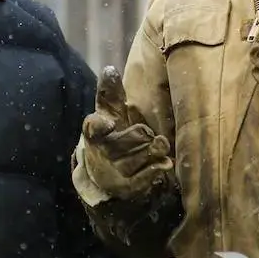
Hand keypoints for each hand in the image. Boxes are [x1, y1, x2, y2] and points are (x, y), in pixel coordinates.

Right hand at [77, 66, 173, 201]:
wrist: (107, 176)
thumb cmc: (112, 136)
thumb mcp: (109, 114)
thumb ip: (110, 93)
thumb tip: (109, 69)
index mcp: (95, 133)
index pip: (93, 127)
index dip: (100, 125)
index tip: (108, 122)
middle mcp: (102, 154)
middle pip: (131, 139)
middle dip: (141, 134)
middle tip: (146, 133)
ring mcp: (114, 173)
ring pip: (142, 156)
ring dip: (153, 149)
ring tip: (158, 145)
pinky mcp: (128, 188)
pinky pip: (149, 175)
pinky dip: (158, 167)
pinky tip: (164, 162)